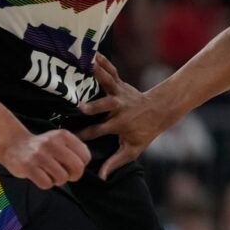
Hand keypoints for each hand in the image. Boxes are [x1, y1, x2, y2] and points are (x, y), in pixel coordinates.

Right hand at [1, 129, 89, 189]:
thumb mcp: (60, 140)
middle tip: (67, 175)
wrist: (14, 144)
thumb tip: (85, 161)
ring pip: (62, 177)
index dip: (82, 165)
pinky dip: (46, 184)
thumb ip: (75, 148)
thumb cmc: (42, 147)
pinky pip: (46, 183)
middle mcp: (52, 143)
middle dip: (74, 176)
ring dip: (58, 180)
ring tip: (50, 174)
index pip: (85, 156)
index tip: (72, 166)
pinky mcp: (28, 166)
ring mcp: (39, 155)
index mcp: (63, 136)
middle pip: (77, 167)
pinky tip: (41, 176)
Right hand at [76, 54, 172, 179]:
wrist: (160, 110)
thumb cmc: (145, 131)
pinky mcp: (121, 84)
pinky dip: (104, 62)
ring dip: (98, 75)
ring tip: (86, 65)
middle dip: (94, 108)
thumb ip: (116, 161)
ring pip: (108, 84)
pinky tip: (94, 53)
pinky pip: (112, 72)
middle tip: (81, 107)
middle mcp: (119, 107)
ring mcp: (120, 94)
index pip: (98, 132)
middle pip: (105, 107)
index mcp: (119, 124)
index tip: (69, 138)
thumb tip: (102, 176)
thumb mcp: (133, 149)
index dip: (84, 135)